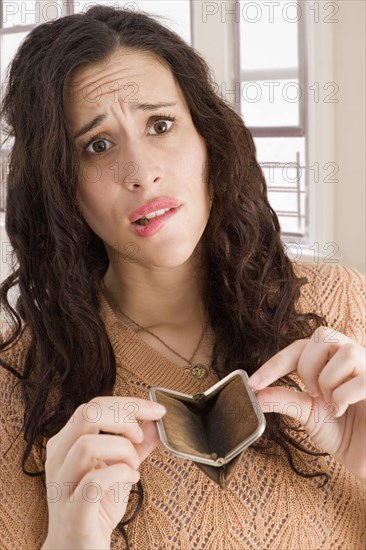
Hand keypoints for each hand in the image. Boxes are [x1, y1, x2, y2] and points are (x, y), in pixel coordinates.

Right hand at [41, 397, 165, 548]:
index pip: (95, 405)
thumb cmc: (96, 508)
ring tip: (133, 466)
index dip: (129, 404)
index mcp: (67, 442)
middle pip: (86, 414)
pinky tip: (131, 480)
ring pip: (88, 445)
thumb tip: (155, 421)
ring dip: (122, 450)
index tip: (157, 411)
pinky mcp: (73, 513)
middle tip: (139, 437)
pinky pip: (93, 482)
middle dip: (123, 419)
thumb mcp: (120, 468)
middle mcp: (58, 459)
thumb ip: (137, 444)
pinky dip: (120, 475)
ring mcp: (62, 485)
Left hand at [248, 326, 365, 480]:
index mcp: (333, 360)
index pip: (300, 347)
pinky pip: (359, 379)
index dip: (275, 363)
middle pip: (322, 336)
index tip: (254, 383)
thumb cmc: (346, 432)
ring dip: (329, 382)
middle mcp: (353, 357)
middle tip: (311, 394)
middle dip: (308, 366)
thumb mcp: (308, 414)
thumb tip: (256, 394)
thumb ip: (283, 400)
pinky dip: (344, 397)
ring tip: (333, 404)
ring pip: (344, 353)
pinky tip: (345, 410)